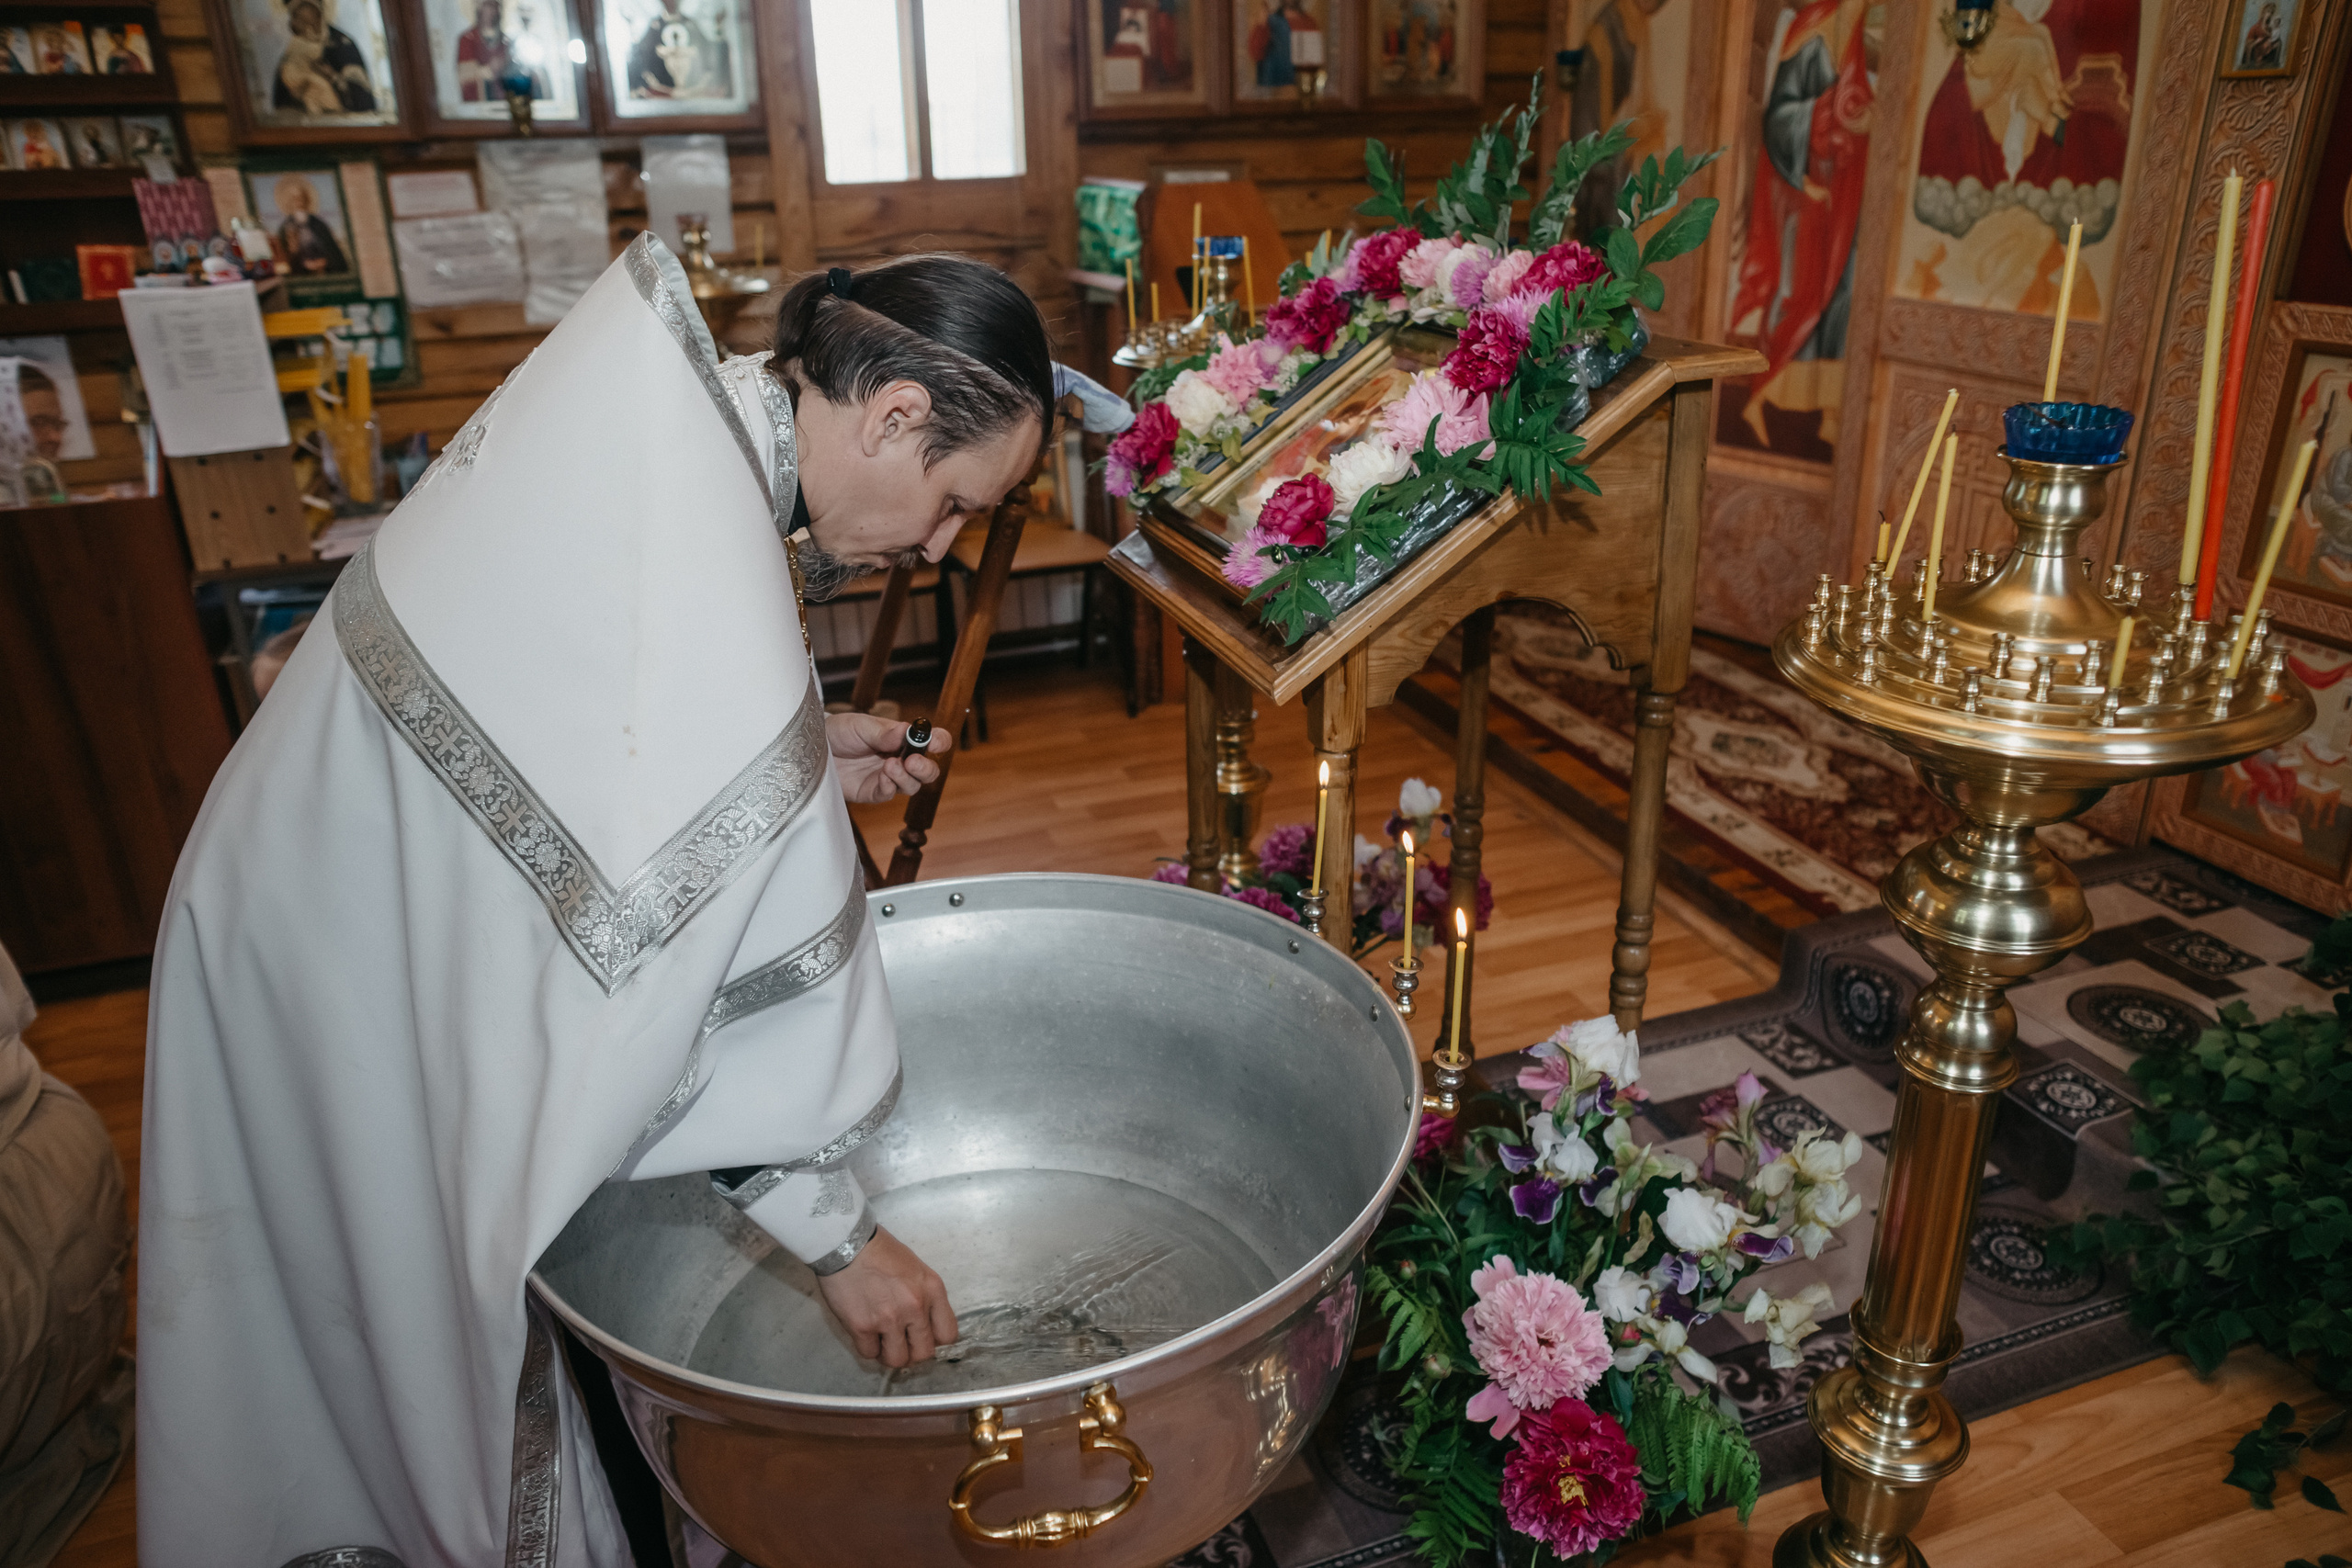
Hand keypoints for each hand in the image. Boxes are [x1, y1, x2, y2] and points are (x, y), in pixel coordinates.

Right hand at [816, 1226, 957, 1366]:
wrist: (846, 1243)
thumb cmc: (881, 1251)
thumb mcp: (916, 1269)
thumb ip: (925, 1297)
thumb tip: (924, 1324)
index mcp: (932, 1290)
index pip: (948, 1334)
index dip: (935, 1340)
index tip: (924, 1336)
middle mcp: (915, 1307)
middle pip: (924, 1353)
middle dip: (912, 1352)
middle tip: (901, 1342)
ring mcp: (889, 1319)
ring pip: (897, 1360)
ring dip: (890, 1354)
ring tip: (882, 1341)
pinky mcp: (862, 1326)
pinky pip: (869, 1354)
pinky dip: (868, 1348)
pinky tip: (865, 1334)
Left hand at [826, 712, 951, 803]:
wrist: (811, 748)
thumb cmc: (839, 731)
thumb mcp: (861, 726)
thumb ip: (884, 732)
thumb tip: (907, 732)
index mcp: (903, 739)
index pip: (932, 741)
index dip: (939, 742)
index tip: (935, 743)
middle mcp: (900, 760)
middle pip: (928, 771)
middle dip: (926, 768)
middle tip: (913, 761)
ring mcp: (887, 778)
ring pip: (912, 786)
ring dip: (906, 778)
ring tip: (890, 765)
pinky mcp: (871, 792)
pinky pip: (889, 795)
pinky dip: (890, 787)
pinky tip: (882, 777)